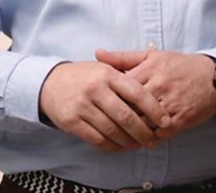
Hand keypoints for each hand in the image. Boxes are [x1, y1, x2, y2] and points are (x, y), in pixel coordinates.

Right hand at [38, 61, 171, 152]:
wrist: (49, 83)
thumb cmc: (83, 77)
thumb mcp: (103, 68)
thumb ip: (126, 76)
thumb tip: (155, 94)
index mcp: (107, 74)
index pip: (137, 93)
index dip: (155, 109)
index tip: (166, 121)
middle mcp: (95, 89)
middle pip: (126, 116)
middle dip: (144, 132)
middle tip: (153, 140)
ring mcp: (83, 106)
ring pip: (113, 131)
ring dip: (129, 142)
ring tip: (138, 145)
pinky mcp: (72, 122)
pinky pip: (98, 139)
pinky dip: (112, 146)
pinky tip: (120, 146)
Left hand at [95, 48, 215, 139]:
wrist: (212, 77)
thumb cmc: (178, 66)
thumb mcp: (150, 56)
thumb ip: (122, 57)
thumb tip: (97, 53)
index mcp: (148, 70)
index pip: (121, 87)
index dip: (110, 98)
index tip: (103, 104)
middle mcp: (159, 86)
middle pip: (131, 106)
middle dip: (119, 116)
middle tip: (109, 123)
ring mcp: (171, 103)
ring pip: (144, 122)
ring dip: (133, 130)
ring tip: (123, 134)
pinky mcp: (182, 118)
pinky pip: (161, 132)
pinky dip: (151, 137)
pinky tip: (144, 139)